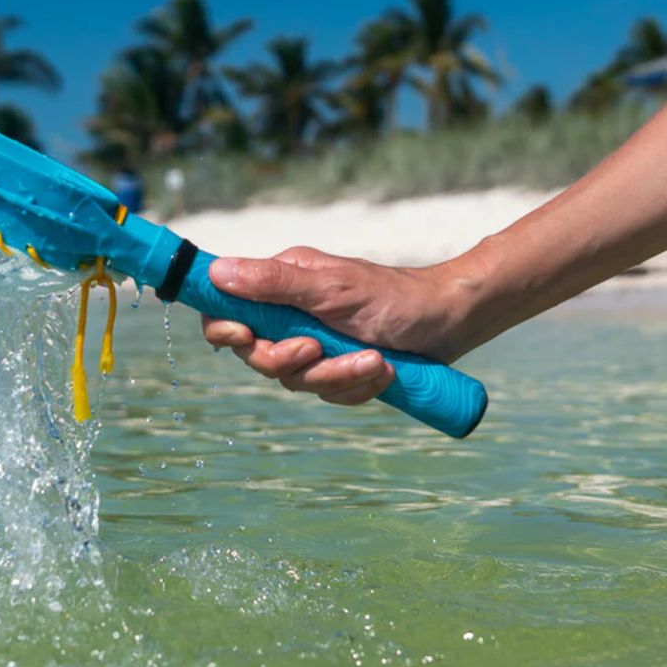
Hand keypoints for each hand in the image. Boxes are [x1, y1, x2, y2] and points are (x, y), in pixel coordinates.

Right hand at [201, 247, 470, 405]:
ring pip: (294, 380)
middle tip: (318, 348)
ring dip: (335, 375)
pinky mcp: (337, 370)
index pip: (226, 311)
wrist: (450, 321)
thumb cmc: (394, 296)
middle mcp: (290, 315)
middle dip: (289, 361)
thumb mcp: (331, 288)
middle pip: (255, 355)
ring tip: (374, 360)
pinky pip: (328, 394)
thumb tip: (216, 272)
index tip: (245, 337)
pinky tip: (382, 371)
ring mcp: (313, 344)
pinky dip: (355, 387)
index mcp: (280, 285)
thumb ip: (273, 284)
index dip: (226, 331)